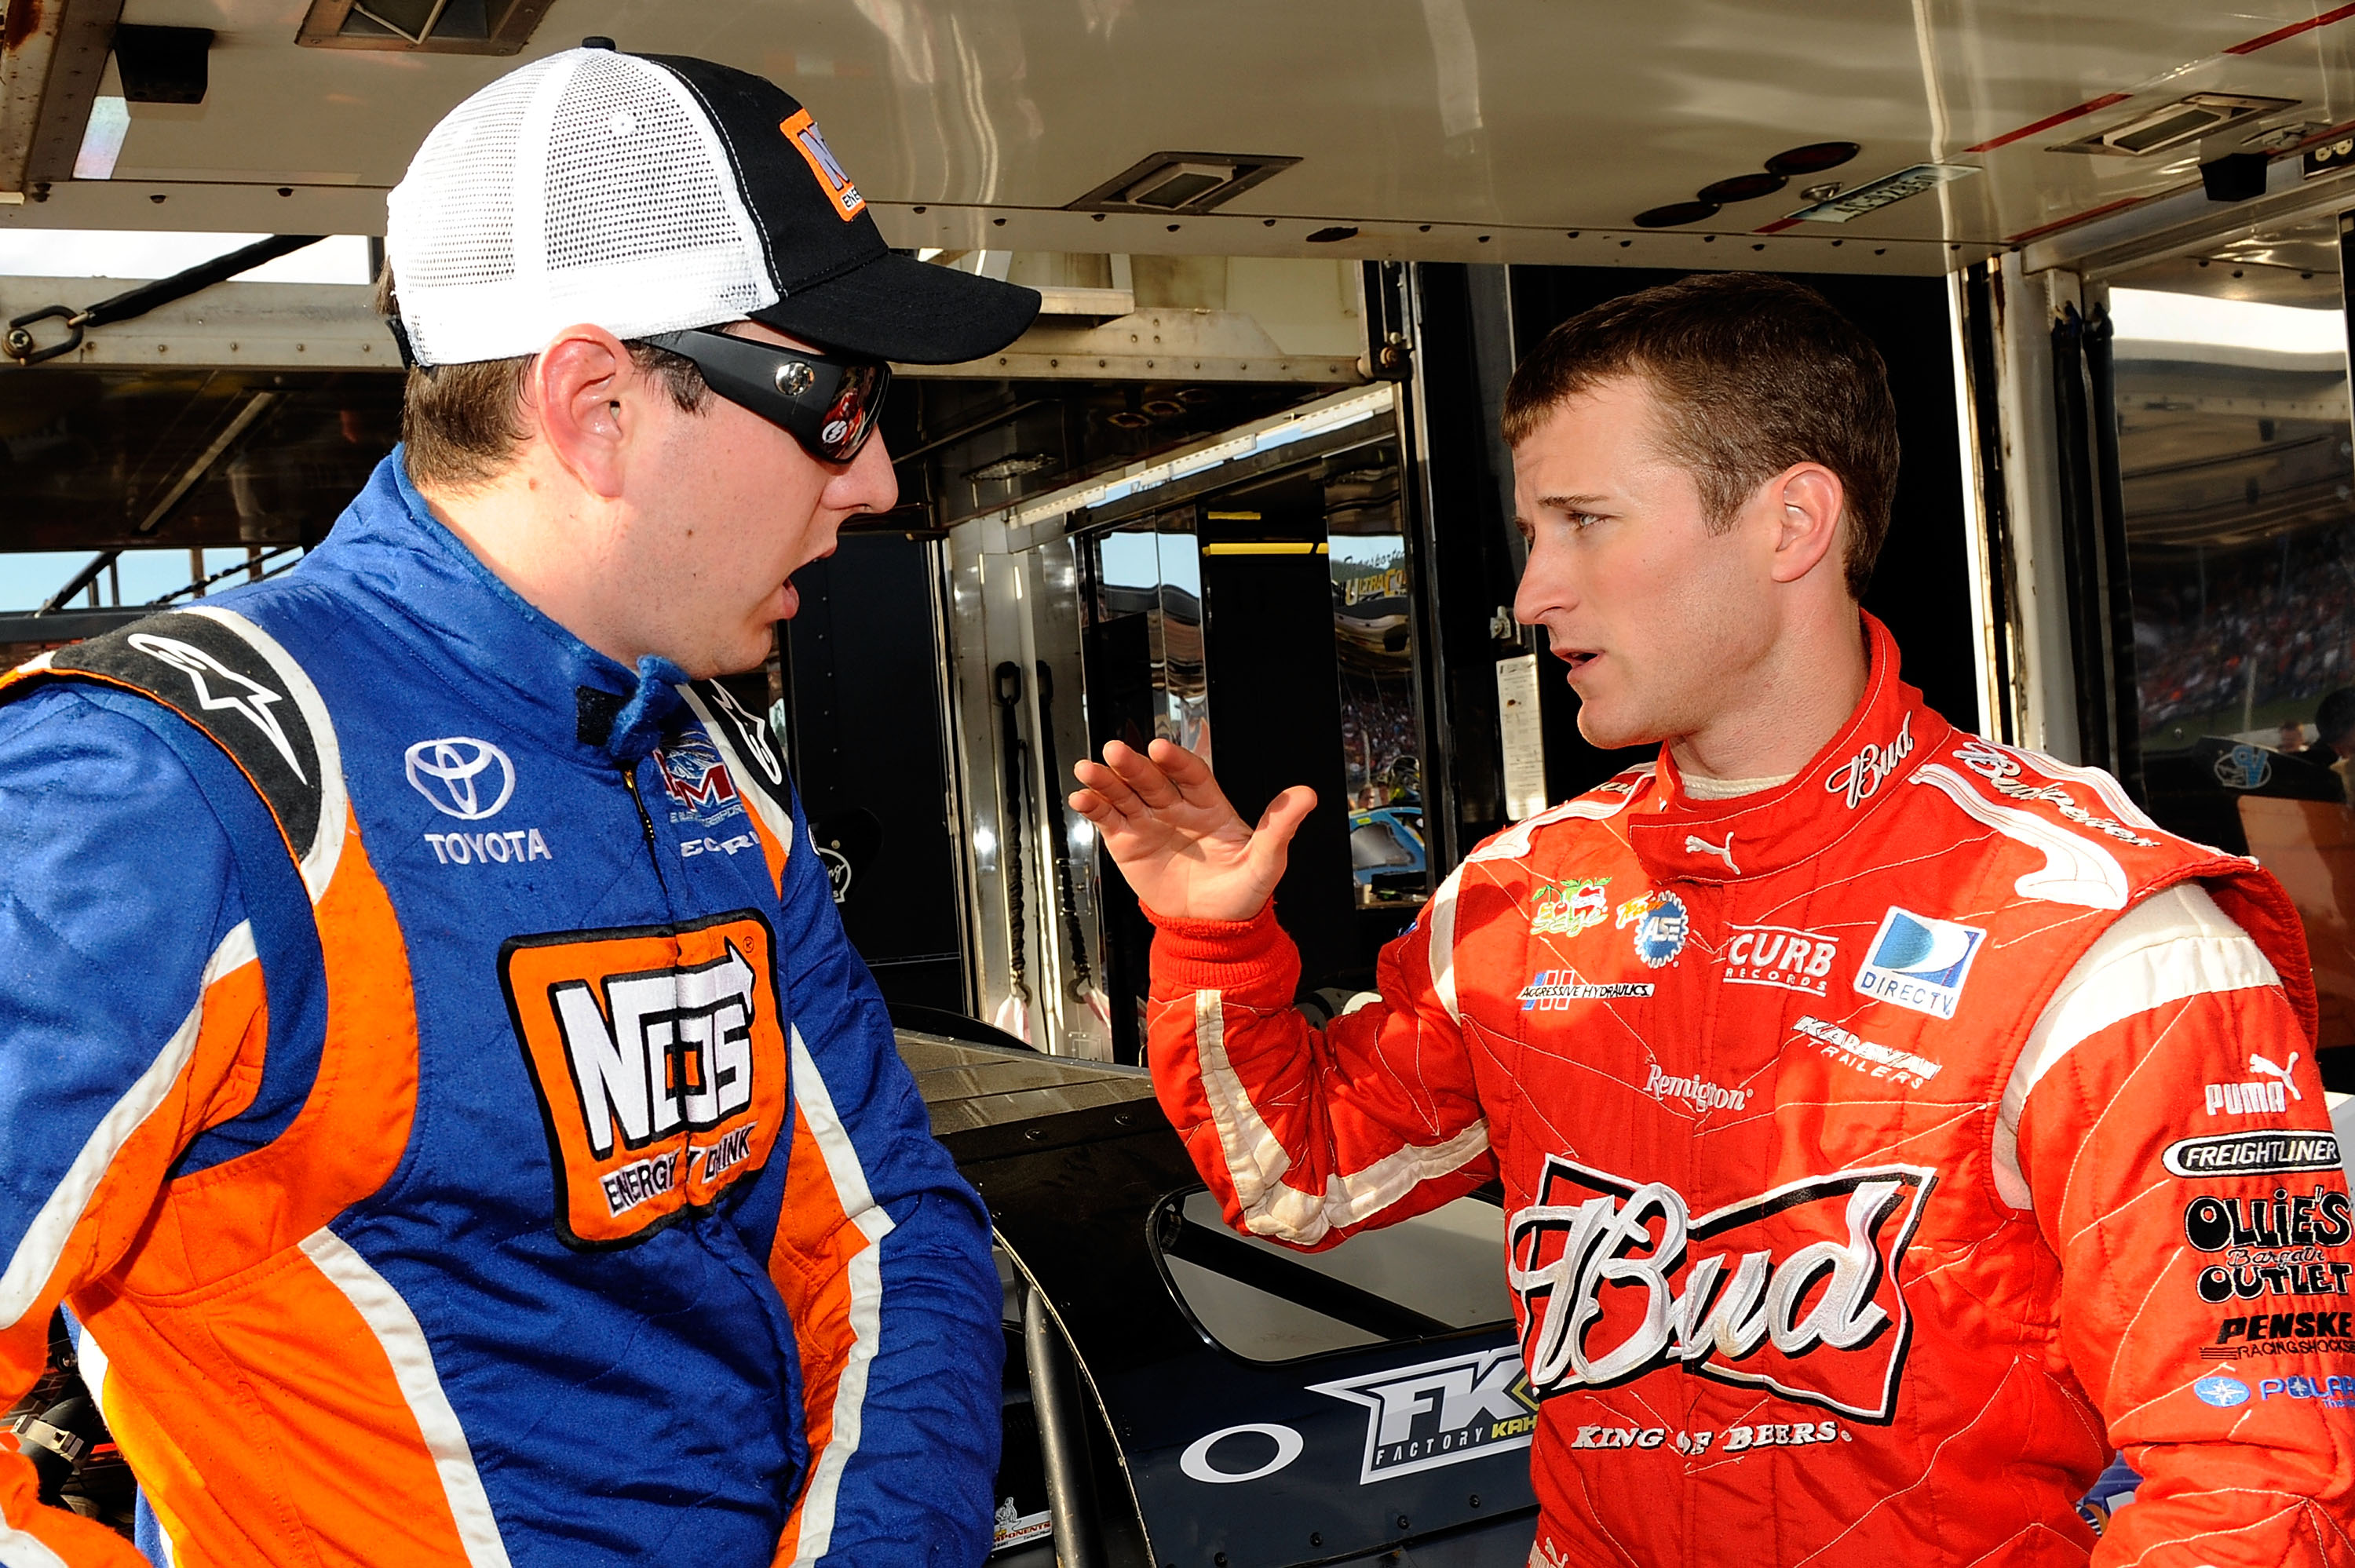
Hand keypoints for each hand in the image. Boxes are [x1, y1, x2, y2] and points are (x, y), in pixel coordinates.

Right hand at [1069, 738, 1315, 921]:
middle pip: (1152, 779)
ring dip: (1105, 780)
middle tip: (1116, 751)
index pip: (1192, 774)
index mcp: (1210, 806)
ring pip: (1125, 794)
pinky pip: (1109, 820)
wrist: (1212, 928)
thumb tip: (1305, 795)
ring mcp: (1150, 823)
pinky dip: (1094, 808)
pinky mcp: (1128, 842)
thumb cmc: (1242, 893)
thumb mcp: (1266, 862)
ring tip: (1088, 770)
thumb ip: (1280, 826)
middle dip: (1134, 765)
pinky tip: (1080, 798)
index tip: (1162, 750)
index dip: (1177, 761)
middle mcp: (1177, 808)